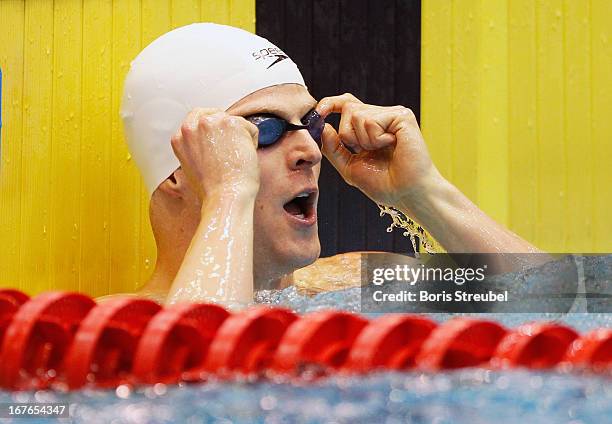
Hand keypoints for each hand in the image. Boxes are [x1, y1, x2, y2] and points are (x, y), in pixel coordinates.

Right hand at [171, 108, 259, 199]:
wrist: (225, 197)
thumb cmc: (213, 190)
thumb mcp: (193, 166)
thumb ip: (197, 147)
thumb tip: (213, 141)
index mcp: (180, 138)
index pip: (196, 118)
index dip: (212, 128)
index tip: (221, 137)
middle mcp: (191, 126)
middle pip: (216, 114)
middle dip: (228, 129)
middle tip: (234, 149)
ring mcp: (210, 122)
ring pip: (234, 121)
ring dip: (241, 137)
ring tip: (237, 159)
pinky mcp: (231, 123)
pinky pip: (250, 128)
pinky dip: (253, 142)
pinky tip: (244, 158)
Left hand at [316, 93, 441, 207]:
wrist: (407, 194)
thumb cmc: (384, 184)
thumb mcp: (349, 167)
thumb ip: (333, 148)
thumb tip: (323, 126)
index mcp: (369, 126)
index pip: (346, 104)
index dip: (330, 103)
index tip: (318, 113)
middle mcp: (381, 116)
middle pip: (348, 108)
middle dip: (348, 135)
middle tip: (368, 151)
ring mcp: (392, 114)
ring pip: (356, 114)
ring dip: (364, 140)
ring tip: (382, 150)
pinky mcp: (402, 116)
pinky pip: (371, 120)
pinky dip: (375, 139)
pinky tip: (391, 146)